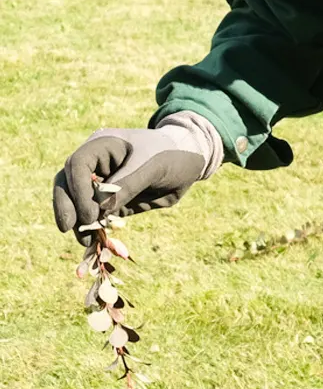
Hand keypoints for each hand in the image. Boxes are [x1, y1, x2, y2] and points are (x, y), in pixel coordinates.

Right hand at [53, 126, 209, 244]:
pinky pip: (94, 215)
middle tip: (69, 229)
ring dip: (78, 221)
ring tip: (85, 241)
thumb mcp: (153, 167)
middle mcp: (96, 163)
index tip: (90, 212)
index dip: (78, 189)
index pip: (77, 164)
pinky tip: (94, 242)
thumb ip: (127, 185)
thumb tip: (100, 208)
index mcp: (103, 146)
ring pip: (76, 201)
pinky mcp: (110, 201)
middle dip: (66, 206)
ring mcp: (101, 182)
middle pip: (67, 182)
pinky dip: (92, 228)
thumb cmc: (171, 155)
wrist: (189, 162)